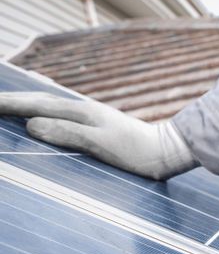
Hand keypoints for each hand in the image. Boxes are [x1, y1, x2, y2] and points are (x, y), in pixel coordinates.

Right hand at [0, 92, 196, 179]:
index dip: (7, 104)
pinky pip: (59, 116)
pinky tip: (40, 117)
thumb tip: (30, 125)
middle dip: (10, 101)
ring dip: (24, 105)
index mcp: (80, 111)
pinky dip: (42, 113)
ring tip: (6, 105)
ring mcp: (89, 118)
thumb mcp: (101, 144)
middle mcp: (83, 110)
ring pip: (48, 107)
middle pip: (38, 101)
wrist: (168, 151)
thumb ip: (67, 133)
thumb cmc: (137, 151)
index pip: (34, 105)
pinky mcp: (95, 129)